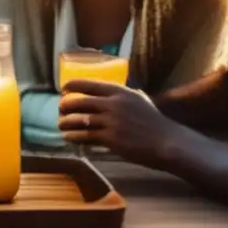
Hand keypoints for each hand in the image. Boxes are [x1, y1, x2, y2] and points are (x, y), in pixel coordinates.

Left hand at [57, 80, 178, 167]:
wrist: (167, 142)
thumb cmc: (154, 121)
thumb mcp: (140, 100)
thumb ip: (125, 94)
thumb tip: (116, 90)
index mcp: (120, 92)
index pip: (90, 84)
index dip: (73, 85)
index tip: (64, 88)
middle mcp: (114, 104)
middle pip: (80, 102)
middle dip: (65, 105)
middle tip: (60, 109)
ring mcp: (112, 122)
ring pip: (80, 120)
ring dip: (66, 122)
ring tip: (60, 124)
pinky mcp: (111, 138)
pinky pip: (85, 136)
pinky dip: (73, 136)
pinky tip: (68, 137)